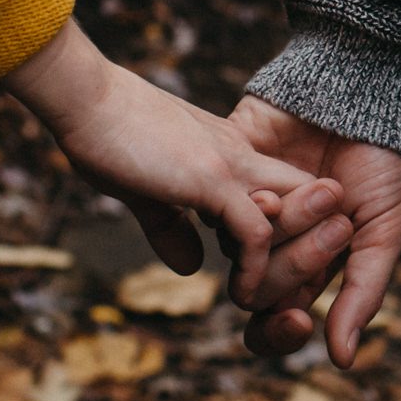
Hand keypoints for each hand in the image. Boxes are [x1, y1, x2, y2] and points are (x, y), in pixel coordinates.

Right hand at [1, 21, 343, 299]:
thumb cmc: (105, 135)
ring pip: (295, 219)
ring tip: (280, 301)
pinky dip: (255, 271)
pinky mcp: (211, 180)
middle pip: (311, 200)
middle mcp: (243, 157)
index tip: (283, 271)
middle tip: (303, 291)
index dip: (294, 232)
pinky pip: (256, 234)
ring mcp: (231, 167)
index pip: (288, 191)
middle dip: (314, 246)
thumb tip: (191, 266)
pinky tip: (242, 294)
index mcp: (231, 155)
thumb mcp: (145, 190)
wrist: (85, 99)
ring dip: (293, 265)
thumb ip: (171, 227)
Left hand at [227, 97, 400, 368]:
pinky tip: (276, 188)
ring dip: (280, 229)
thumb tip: (341, 360)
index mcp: (308, 267)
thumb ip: (361, 295)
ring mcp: (244, 207)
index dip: (278, 332)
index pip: (274, 321)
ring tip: (321, 191)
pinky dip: (249, 205)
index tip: (298, 320)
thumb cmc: (382, 165)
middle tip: (337, 220)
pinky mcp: (225, 169)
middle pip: (254, 289)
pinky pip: (218, 206)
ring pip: (235, 248)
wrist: (363, 94)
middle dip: (297, 261)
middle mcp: (269, 243)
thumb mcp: (384, 234)